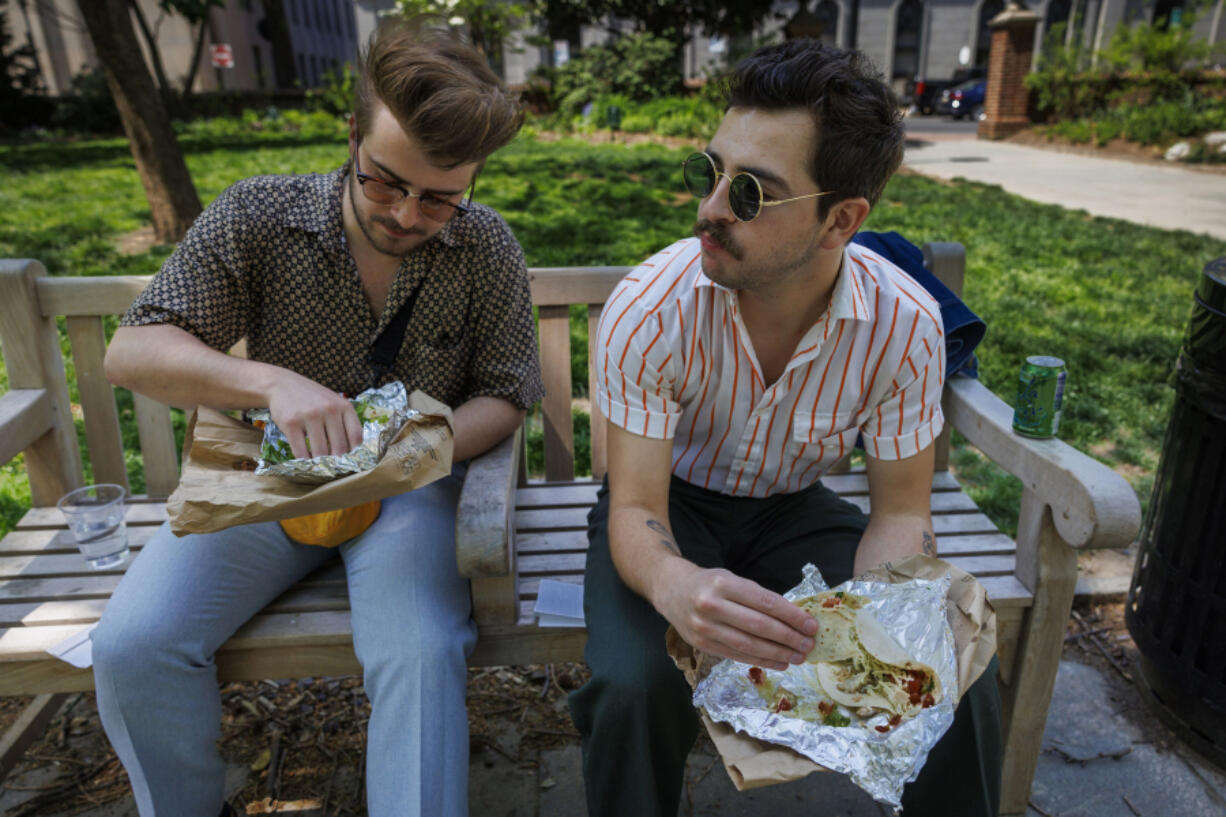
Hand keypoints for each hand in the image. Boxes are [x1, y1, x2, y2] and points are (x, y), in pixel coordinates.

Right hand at [265, 371, 363, 458]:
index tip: (351, 462)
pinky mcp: (291, 423)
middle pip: (339, 447)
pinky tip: (305, 462)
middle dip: (337, 462)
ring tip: (320, 467)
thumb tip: (352, 452)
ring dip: (320, 464)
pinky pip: (301, 451)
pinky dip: (304, 461)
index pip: (356, 436)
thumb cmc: (312, 398)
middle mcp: (329, 410)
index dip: (355, 454)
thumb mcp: (333, 403)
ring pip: (320, 451)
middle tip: (334, 470)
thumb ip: (344, 422)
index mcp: (343, 406)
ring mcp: (310, 416)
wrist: (282, 385)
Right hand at [654, 563, 817, 670]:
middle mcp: (711, 605)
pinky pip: (737, 656)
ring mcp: (704, 627)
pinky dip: (761, 661)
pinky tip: (779, 662)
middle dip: (789, 637)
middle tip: (809, 644)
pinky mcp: (702, 645)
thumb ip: (757, 597)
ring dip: (778, 653)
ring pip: (749, 645)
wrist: (670, 590)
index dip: (791, 616)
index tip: (811, 625)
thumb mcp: (731, 579)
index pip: (765, 602)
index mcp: (723, 583)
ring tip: (798, 656)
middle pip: (759, 626)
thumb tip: (793, 619)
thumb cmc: (708, 583)